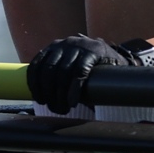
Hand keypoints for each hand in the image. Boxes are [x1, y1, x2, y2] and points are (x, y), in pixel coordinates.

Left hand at [26, 33, 153, 115]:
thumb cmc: (90, 69)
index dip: (34, 84)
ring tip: (63, 108)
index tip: (39, 99)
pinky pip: (79, 73)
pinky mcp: (94, 51)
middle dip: (49, 93)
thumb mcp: (69, 68)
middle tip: (54, 108)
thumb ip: (56, 77)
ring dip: (60, 95)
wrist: (118, 60)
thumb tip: (41, 99)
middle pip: (49, 71)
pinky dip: (74, 90)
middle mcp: (64, 44)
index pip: (37, 65)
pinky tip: (73, 102)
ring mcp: (79, 46)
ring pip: (63, 73)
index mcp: (54, 48)